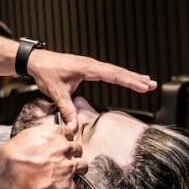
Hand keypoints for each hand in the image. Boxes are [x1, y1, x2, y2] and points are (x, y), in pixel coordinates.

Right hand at [0, 124, 85, 188]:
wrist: (7, 178)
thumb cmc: (9, 158)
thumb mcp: (23, 137)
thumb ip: (39, 137)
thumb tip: (42, 141)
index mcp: (53, 133)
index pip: (68, 133)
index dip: (65, 140)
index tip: (61, 146)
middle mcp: (64, 147)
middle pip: (77, 149)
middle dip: (72, 155)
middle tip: (63, 161)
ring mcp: (68, 166)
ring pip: (83, 166)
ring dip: (76, 170)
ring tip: (67, 175)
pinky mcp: (67, 184)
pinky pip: (76, 186)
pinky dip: (69, 188)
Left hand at [27, 50, 156, 134]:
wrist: (36, 61)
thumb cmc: (46, 72)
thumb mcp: (56, 93)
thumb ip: (66, 110)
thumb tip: (73, 128)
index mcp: (88, 68)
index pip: (113, 74)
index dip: (129, 81)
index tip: (143, 86)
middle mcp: (91, 65)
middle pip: (118, 71)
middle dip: (135, 78)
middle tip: (152, 84)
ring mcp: (90, 65)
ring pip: (114, 71)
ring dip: (130, 76)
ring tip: (146, 82)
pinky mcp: (87, 68)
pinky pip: (107, 71)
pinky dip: (119, 75)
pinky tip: (125, 78)